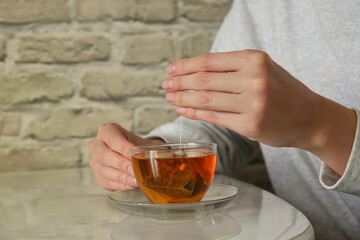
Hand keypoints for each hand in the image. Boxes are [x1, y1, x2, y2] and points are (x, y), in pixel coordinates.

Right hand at [88, 123, 163, 190]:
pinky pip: (105, 182)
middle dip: (121, 164)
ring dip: (121, 177)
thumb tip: (147, 159)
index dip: (123, 147)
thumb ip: (142, 150)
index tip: (133, 155)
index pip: (112, 138)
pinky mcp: (97, 176)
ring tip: (135, 180)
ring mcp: (94, 161)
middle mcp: (96, 145)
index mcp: (107, 131)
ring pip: (103, 170)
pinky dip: (119, 184)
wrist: (133, 154)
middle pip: (104, 155)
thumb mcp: (140, 143)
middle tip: (134, 171)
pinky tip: (130, 184)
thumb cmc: (136, 146)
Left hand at [162, 50, 356, 173]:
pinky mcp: (251, 126)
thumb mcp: (262, 69)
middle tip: (165, 85)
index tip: (171, 70)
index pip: (209, 62)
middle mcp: (254, 79)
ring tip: (170, 98)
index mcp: (254, 59)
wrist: (310, 117)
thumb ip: (232, 68)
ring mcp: (253, 104)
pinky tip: (183, 111)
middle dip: (179, 83)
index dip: (185, 66)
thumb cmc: (282, 91)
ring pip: (205, 100)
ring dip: (183, 99)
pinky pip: (215, 117)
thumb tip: (194, 72)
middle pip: (204, 80)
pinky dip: (195, 114)